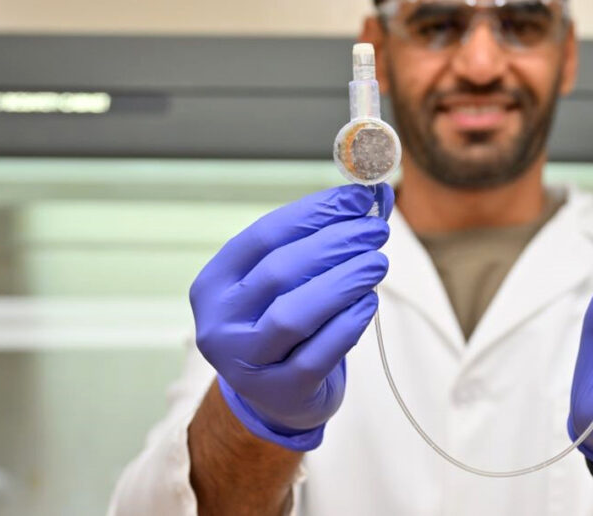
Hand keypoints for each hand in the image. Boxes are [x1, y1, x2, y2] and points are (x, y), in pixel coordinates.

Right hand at [190, 183, 393, 450]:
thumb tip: (366, 197)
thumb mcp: (283, 281)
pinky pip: (318, 353)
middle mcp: (219, 323)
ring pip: (294, 315)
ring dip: (343, 281)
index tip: (358, 197)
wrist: (276, 396)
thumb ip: (314, 240)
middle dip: (335, 244)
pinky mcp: (280, 391)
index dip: (315, 212)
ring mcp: (245, 362)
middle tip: (374, 230)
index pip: (265, 235)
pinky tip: (369, 302)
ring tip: (377, 262)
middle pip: (280, 271)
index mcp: (215, 283)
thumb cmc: (283, 320)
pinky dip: (348, 323)